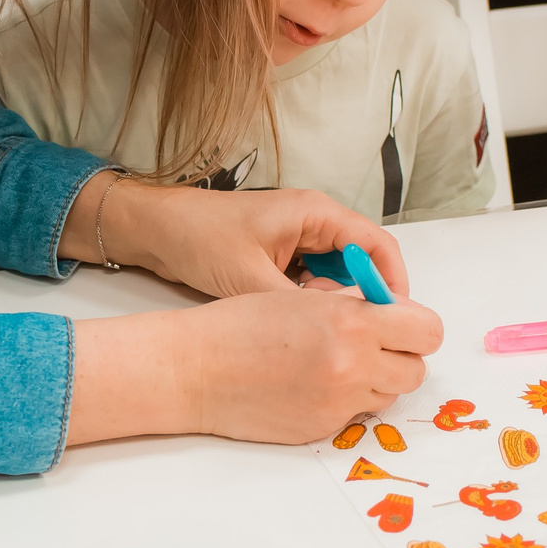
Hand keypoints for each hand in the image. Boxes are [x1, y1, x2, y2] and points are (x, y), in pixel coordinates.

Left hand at [77, 176, 410, 300]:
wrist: (154, 230)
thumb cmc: (198, 238)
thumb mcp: (250, 279)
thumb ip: (299, 306)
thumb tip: (336, 334)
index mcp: (316, 213)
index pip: (377, 246)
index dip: (392, 285)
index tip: (392, 323)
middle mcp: (315, 221)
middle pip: (362, 264)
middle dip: (357, 299)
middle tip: (343, 333)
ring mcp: (299, 238)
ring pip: (337, 277)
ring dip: (329, 303)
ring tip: (305, 324)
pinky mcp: (284, 255)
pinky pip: (314, 282)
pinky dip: (309, 302)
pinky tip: (289, 320)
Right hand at [182, 289, 444, 438]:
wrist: (197, 370)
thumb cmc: (241, 326)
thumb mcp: (307, 300)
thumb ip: (357, 308)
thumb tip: (394, 314)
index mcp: (353, 322)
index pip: (428, 330)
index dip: (418, 328)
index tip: (404, 326)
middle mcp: (353, 364)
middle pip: (417, 370)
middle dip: (400, 357)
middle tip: (373, 347)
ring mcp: (340, 402)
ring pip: (390, 394)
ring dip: (375, 381)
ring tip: (337, 365)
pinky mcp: (325, 428)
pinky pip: (358, 414)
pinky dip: (346, 401)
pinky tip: (312, 385)